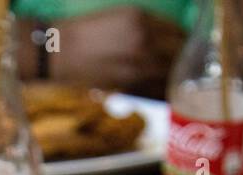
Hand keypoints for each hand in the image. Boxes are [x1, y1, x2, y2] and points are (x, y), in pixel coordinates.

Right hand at [50, 8, 184, 97]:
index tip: (186, 45)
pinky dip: (162, 90)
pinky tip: (164, 90)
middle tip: (186, 65)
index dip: (184, 39)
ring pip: (170, 72)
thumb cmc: (83, 33)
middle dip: (184, 59)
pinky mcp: (128, 84)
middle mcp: (143, 39)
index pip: (176, 29)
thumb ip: (144, 26)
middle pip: (178, 51)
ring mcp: (137, 64)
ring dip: (175, 77)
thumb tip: (167, 39)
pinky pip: (155, 89)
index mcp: (139, 17)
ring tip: (176, 79)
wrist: (56, 53)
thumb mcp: (117, 16)